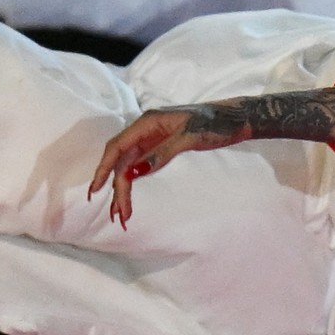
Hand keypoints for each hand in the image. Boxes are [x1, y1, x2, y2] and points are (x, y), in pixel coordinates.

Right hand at [90, 103, 256, 226]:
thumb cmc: (216, 123)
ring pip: (130, 165)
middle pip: (122, 159)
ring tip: (121, 214)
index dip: (104, 168)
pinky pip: (141, 165)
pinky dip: (135, 181)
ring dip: (124, 188)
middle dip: (117, 187)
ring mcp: (154, 139)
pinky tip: (129, 196)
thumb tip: (134, 172)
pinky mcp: (162, 147)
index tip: (96, 190)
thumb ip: (161, 153)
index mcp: (148, 122)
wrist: (238, 119)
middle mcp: (146, 130)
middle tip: (118, 214)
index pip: (118, 146)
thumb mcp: (190, 137)